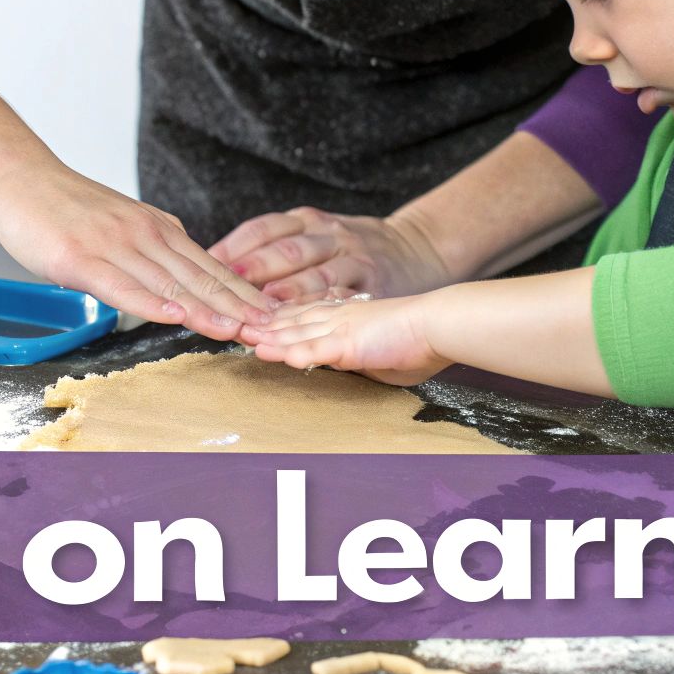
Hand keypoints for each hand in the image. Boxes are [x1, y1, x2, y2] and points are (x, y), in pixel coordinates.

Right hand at [0, 163, 274, 339]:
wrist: (17, 176)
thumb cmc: (65, 208)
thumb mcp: (123, 224)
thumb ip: (154, 251)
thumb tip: (183, 282)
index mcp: (159, 229)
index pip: (211, 268)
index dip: (244, 296)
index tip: (273, 318)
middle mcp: (144, 234)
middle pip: (201, 278)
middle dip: (239, 308)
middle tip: (272, 331)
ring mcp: (113, 245)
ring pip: (169, 284)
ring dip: (206, 310)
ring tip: (237, 332)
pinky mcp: (80, 258)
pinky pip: (122, 285)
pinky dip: (151, 303)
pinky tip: (174, 317)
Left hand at [210, 207, 452, 303]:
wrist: (421, 248)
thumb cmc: (357, 249)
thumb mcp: (320, 233)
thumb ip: (281, 249)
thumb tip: (223, 269)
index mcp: (311, 220)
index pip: (264, 229)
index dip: (233, 247)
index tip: (204, 265)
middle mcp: (332, 235)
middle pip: (285, 252)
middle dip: (250, 272)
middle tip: (219, 292)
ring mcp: (354, 260)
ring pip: (312, 278)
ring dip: (279, 300)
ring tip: (252, 319)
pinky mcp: (374, 288)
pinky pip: (343, 302)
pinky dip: (317, 320)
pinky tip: (293, 337)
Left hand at [247, 293, 449, 385]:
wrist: (441, 323)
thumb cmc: (419, 338)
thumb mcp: (377, 343)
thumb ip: (356, 350)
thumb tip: (347, 359)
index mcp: (344, 314)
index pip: (302, 315)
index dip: (275, 318)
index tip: (252, 320)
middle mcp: (337, 316)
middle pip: (290, 320)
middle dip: (261, 325)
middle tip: (232, 326)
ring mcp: (342, 327)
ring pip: (296, 332)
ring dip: (268, 337)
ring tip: (242, 340)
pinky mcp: (351, 341)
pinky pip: (318, 348)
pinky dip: (294, 351)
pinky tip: (274, 354)